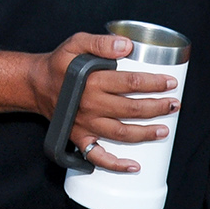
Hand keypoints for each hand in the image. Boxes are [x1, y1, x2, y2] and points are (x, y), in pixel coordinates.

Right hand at [24, 31, 179, 172]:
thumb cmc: (59, 63)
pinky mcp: (79, 138)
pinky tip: (133, 166)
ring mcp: (85, 124)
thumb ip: (101, 42)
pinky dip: (115, 164)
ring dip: (145, 133)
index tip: (170, 82)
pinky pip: (97, 156)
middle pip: (131, 109)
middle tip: (174, 104)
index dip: (154, 83)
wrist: (35, 85)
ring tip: (164, 130)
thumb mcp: (76, 43)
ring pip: (121, 133)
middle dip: (157, 107)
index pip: (130, 83)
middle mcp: (90, 105)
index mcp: (92, 80)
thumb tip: (127, 45)